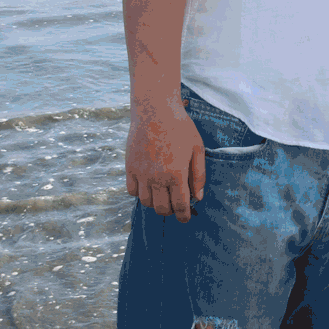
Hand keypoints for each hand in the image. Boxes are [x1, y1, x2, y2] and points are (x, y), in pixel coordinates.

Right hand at [126, 99, 205, 221]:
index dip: (183, 216)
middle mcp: (157, 178)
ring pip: (145, 202)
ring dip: (155, 203)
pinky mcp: (129, 167)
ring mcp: (141, 173)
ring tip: (162, 195)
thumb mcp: (197, 148)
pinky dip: (140, 193)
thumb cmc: (180, 127)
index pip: (180, 206)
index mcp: (176, 174)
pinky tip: (148, 186)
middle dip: (170, 211)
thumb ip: (198, 175)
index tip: (185, 218)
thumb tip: (198, 197)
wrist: (154, 110)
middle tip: (175, 206)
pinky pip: (131, 191)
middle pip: (161, 208)